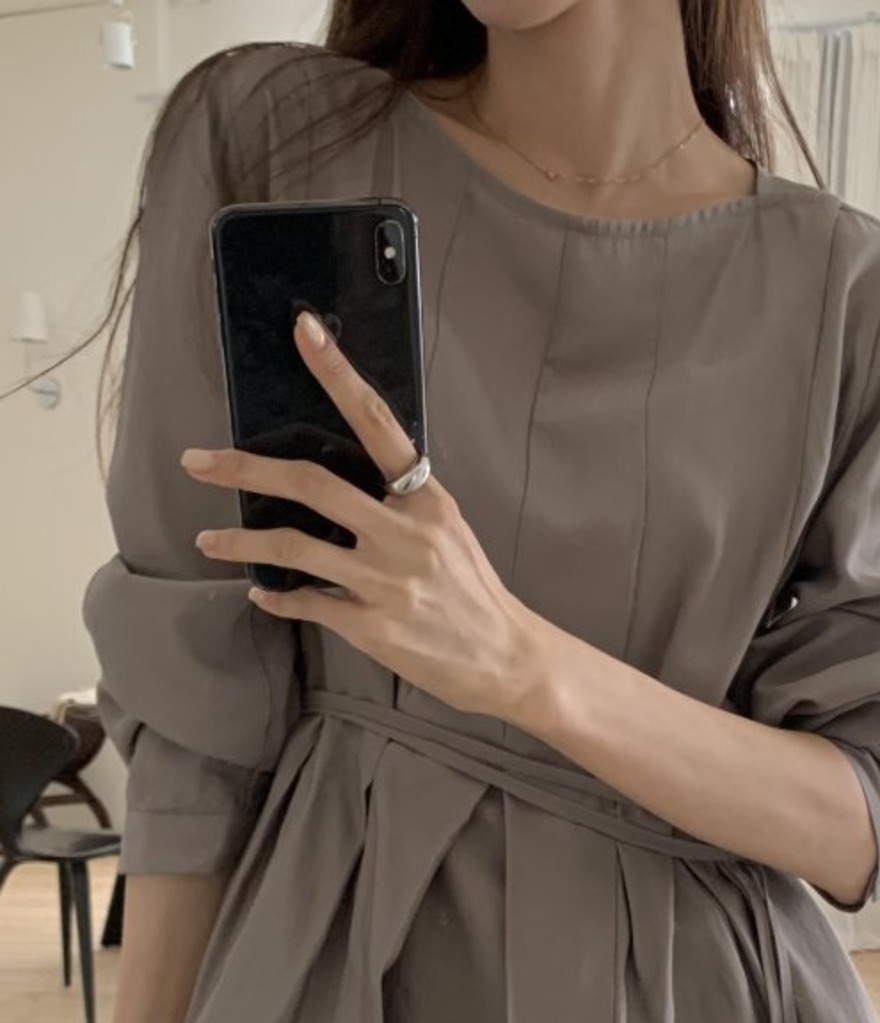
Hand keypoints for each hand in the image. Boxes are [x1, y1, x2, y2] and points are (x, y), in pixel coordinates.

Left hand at [180, 308, 548, 722]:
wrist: (508, 659)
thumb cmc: (473, 594)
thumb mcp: (447, 531)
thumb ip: (400, 503)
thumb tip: (337, 484)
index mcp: (427, 499)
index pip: (377, 423)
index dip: (337, 374)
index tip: (304, 333)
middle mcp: (405, 534)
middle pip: (311, 484)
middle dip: (243, 469)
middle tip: (197, 461)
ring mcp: (386, 581)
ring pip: (292, 547)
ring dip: (240, 542)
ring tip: (209, 540)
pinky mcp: (372, 625)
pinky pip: (305, 602)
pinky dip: (277, 597)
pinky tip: (262, 593)